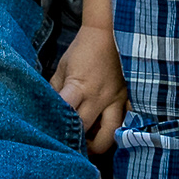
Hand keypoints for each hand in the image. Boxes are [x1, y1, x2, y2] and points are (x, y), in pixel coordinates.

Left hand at [53, 24, 128, 154]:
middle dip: (78, 143)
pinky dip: (116, 131)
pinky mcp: (128, 99)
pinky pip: (126, 123)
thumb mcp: (62, 68)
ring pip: (111, 133)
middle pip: (88, 131)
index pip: (67, 114)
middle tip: (71, 146)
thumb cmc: (82, 50)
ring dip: (99, 143)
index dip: (58, 128)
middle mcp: (99, 97)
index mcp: (79, 87)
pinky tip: (106, 131)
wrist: (109, 33)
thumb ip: (56, 90)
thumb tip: (49, 110)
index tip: (52, 134)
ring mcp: (117, 99)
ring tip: (89, 144)